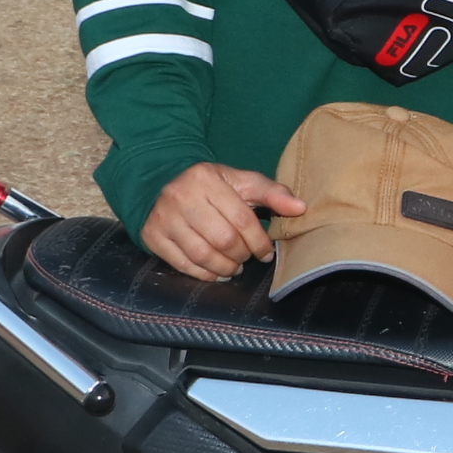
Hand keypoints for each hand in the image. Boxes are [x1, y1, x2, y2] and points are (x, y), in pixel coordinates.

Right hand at [140, 162, 303, 281]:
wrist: (163, 181)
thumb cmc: (211, 185)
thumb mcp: (241, 182)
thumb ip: (272, 193)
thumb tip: (301, 208)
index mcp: (206, 178)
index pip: (241, 218)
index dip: (258, 241)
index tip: (266, 253)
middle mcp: (181, 196)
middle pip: (223, 239)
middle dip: (242, 255)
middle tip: (248, 258)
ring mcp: (163, 217)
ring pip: (202, 255)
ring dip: (224, 268)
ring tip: (234, 267)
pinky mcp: (152, 235)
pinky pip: (182, 264)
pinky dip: (203, 274)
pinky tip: (216, 272)